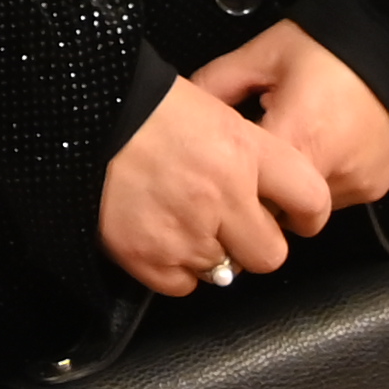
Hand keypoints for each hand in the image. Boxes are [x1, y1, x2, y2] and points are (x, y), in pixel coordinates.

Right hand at [96, 73, 312, 296]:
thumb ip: (246, 154)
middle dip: (253, 243)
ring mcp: (185, 231)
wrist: (78, 113)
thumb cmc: (141, 104)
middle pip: (270, 254)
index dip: (307, 214)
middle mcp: (222, 196)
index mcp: (244, 150)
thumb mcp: (211, 108)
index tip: (296, 218)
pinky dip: (172, 266)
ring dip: (207, 251)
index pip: (310, 198)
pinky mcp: (148, 255)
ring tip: (178, 215)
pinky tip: (157, 232)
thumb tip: (263, 192)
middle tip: (231, 225)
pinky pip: (182, 284)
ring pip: (223, 271)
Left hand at [188, 18, 388, 216]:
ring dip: (292, 190)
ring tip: (293, 143)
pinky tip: (321, 144)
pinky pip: (337, 198)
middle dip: (259, 196)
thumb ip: (218, 82)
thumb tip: (185, 104)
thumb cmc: (338, 46)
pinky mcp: (376, 187)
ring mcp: (356, 185)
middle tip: (253, 162)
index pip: (246, 197)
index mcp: (296, 141)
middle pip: (276, 213)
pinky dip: (322, 180)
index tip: (219, 176)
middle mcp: (329, 174)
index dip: (228, 187)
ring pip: (308, 211)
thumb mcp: (266, 53)